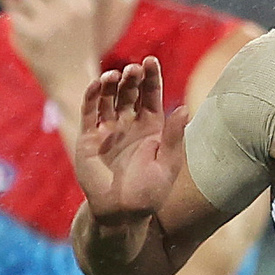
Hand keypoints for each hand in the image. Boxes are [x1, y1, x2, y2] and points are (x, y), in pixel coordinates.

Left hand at [3, 0, 99, 116]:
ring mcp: (51, 22)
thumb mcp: (79, 17)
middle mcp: (70, 10)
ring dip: (25, 9)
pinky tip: (28, 39)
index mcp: (84, 4)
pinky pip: (14, 16)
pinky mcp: (32, 35)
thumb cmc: (73, 47)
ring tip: (36, 27)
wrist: (73, 84)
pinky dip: (17, 26)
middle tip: (34, 7)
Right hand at [74, 55, 186, 226]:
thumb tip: (185, 108)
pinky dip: (91, 97)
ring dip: (111, 84)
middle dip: (131, 79)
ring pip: (109, 98)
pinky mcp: (89, 138)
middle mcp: (130, 124)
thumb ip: (174, 137)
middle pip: (130, 92)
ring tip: (114, 76)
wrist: (121, 214)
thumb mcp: (167, 165)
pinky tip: (95, 85)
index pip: (151, 94)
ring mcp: (108, 130)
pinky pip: (89, 112)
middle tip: (133, 70)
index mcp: (152, 127)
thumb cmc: (149, 193)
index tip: (150, 60)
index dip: (151, 77)